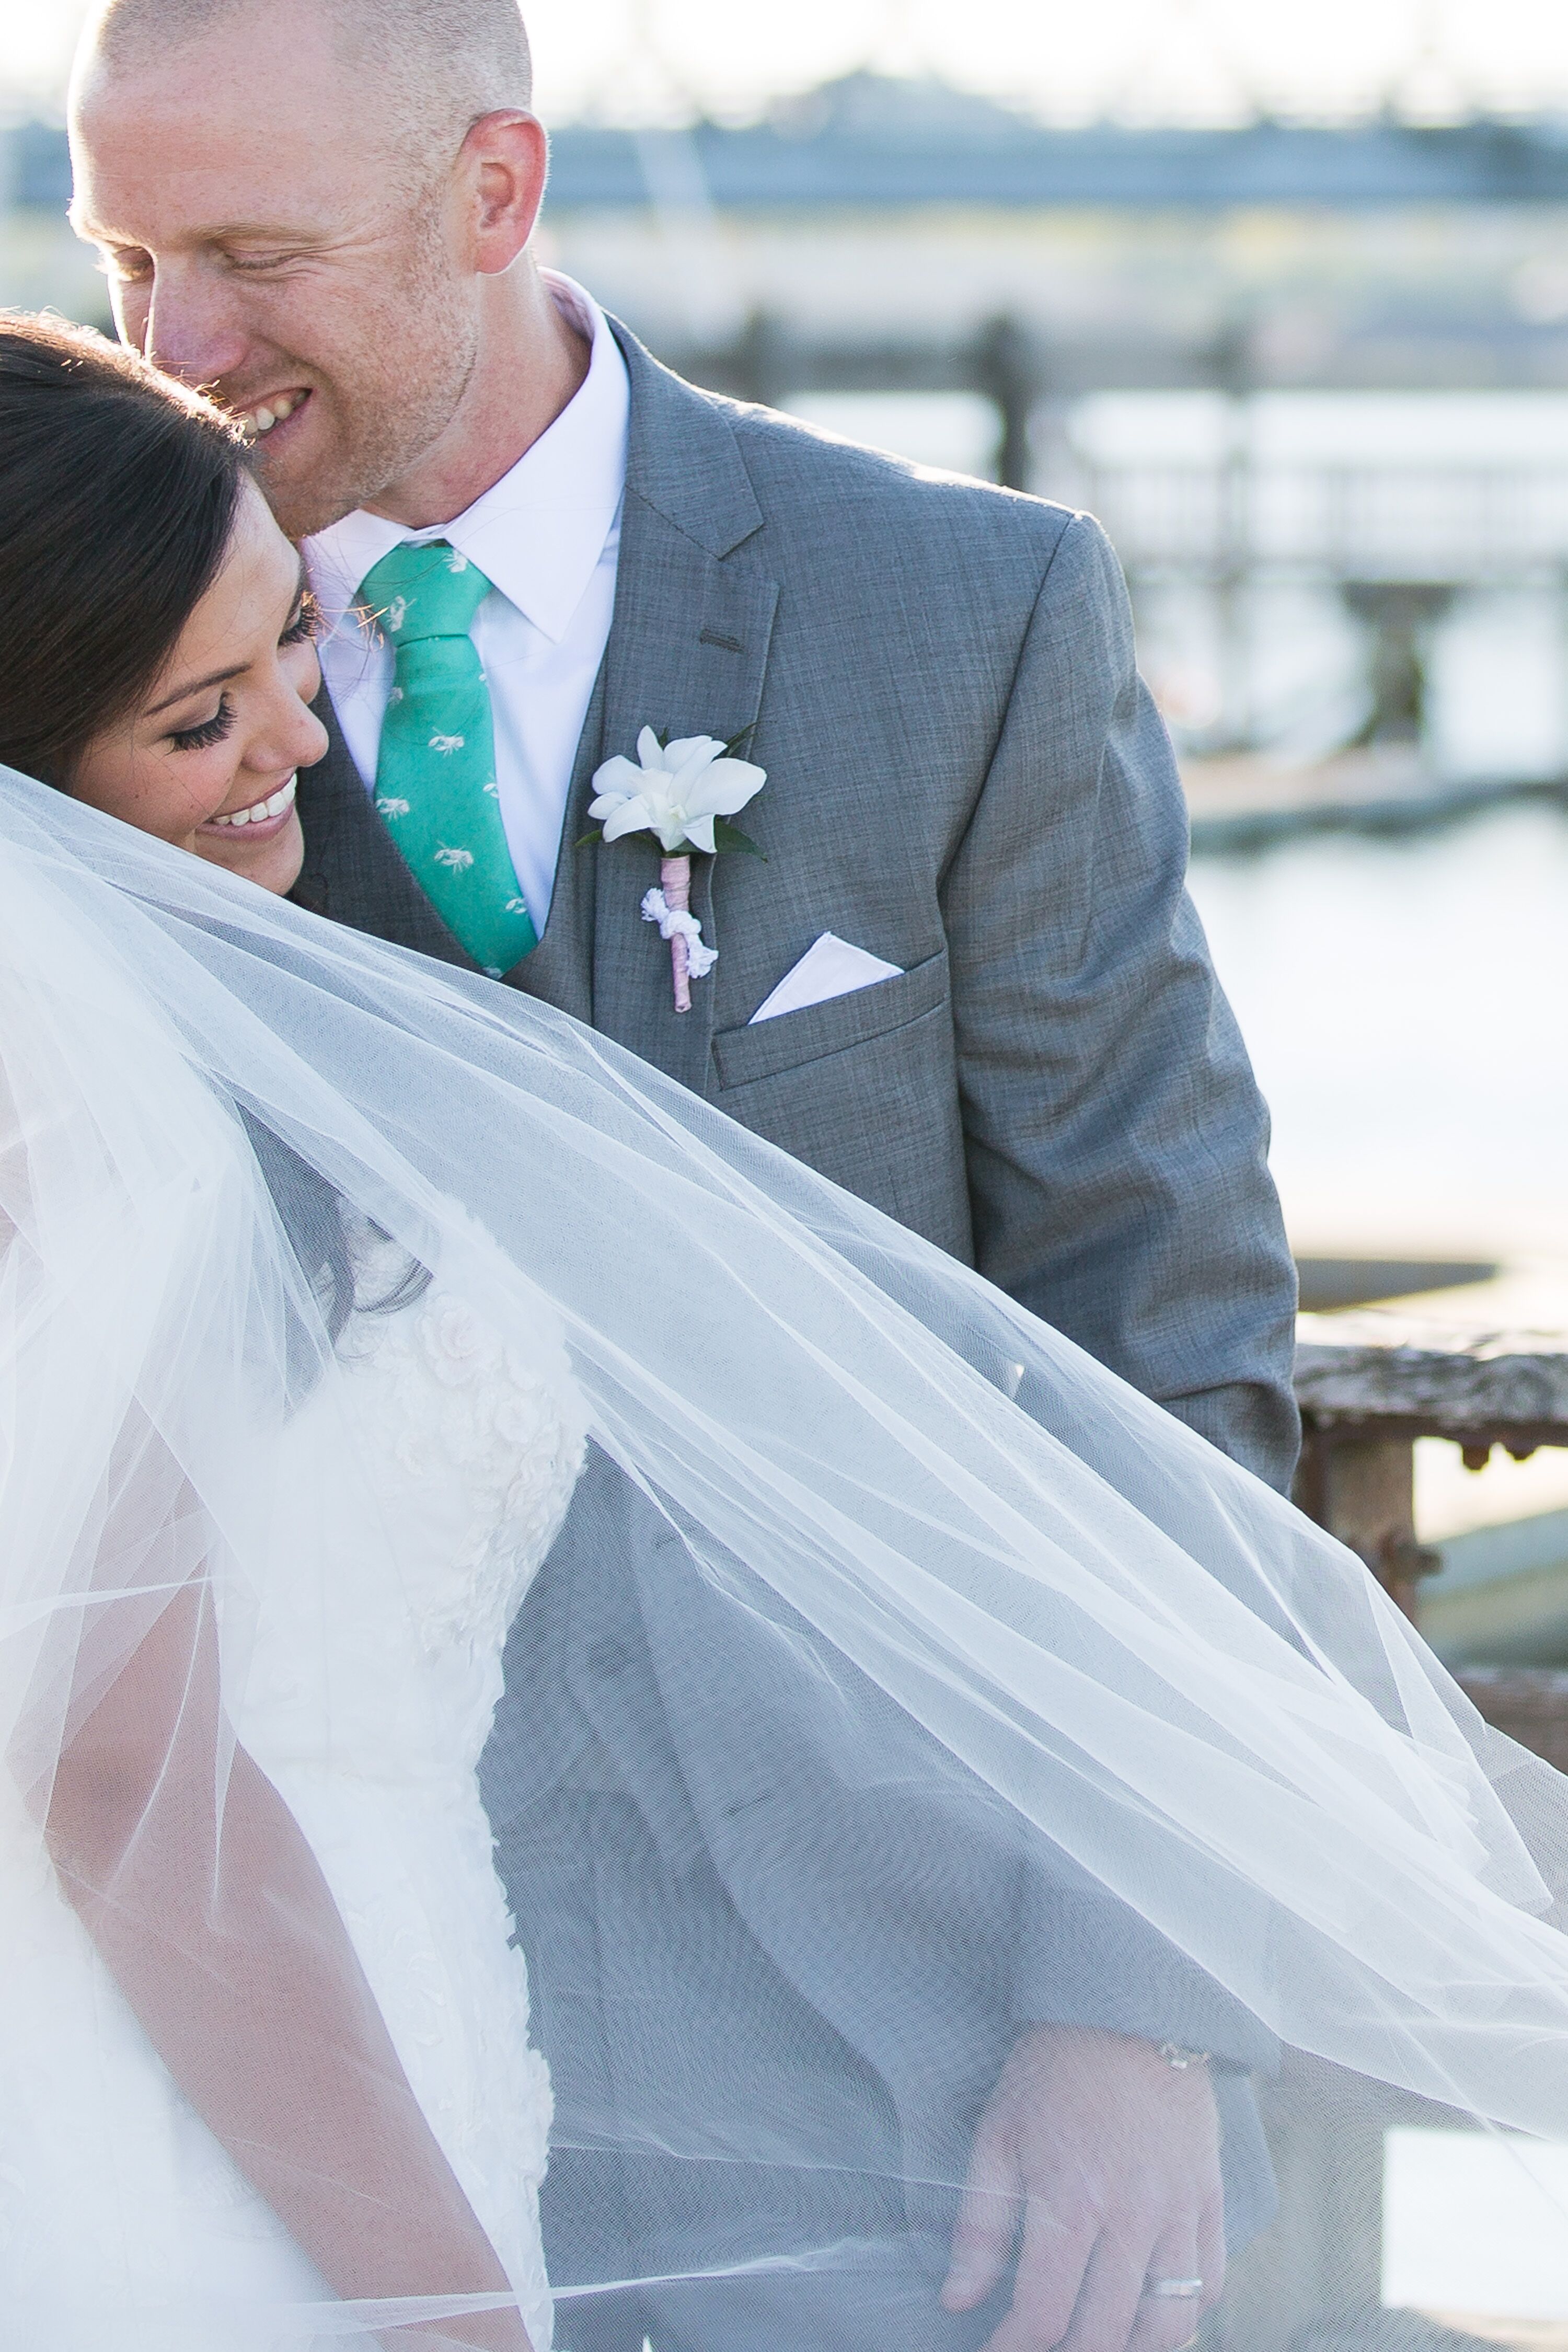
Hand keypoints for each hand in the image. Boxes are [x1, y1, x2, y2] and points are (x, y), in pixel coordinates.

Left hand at [941, 2025, 1224, 2351]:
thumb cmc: (1053, 2070)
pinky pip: (1210, 2283)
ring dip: (1133, 2347)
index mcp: (1069, 2200)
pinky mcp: (1210, 2198)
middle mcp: (1129, 2215)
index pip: (1043, 2314)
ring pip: (1169, 2325)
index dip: (1013, 2348)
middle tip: (1046, 2346)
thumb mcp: (997, 2135)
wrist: (1127, 2010)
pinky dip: (1186, 2312)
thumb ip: (979, 2224)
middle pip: (1105, 2333)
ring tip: (1102, 2340)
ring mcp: (1177, 2210)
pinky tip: (1153, 2308)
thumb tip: (957, 2297)